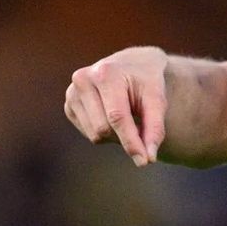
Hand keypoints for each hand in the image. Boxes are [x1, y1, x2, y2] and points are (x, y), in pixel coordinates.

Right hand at [64, 46, 168, 166]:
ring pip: (95, 135)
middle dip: (125, 135)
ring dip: (115, 134)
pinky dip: (105, 131)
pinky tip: (112, 113)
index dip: (131, 141)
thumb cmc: (148, 81)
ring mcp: (72, 93)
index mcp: (106, 74)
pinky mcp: (69, 105)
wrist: (134, 63)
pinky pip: (89, 133)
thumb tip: (148, 158)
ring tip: (127, 112)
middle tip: (141, 123)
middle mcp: (83, 80)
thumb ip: (155, 127)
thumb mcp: (157, 98)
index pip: (117, 117)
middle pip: (104, 129)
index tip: (145, 161)